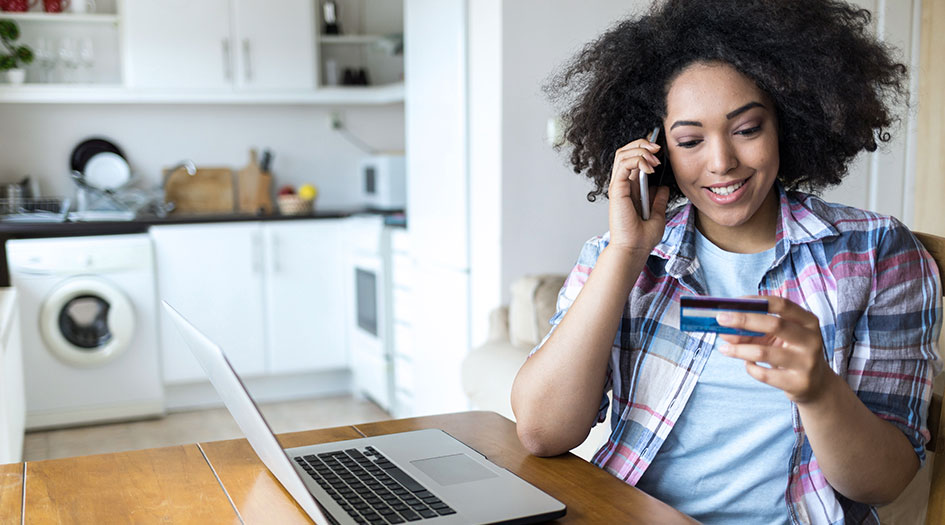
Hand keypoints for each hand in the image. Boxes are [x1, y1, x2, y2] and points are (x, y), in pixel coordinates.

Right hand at [607, 137, 669, 254]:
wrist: (635, 248)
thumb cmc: (642, 237)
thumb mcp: (658, 215)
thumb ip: (659, 200)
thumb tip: (663, 188)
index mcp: (630, 188)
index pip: (632, 158)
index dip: (644, 148)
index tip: (661, 149)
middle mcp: (622, 184)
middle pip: (625, 151)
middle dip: (642, 143)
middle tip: (658, 148)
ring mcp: (618, 185)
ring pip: (622, 153)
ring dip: (641, 150)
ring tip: (655, 158)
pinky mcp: (617, 189)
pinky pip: (624, 164)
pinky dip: (638, 160)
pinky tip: (650, 167)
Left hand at [716, 296, 833, 404]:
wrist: (817, 386)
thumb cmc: (791, 353)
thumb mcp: (778, 338)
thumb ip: (755, 331)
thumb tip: (725, 330)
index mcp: (808, 321)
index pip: (782, 304)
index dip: (756, 301)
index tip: (733, 302)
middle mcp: (811, 340)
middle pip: (774, 324)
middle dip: (743, 320)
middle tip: (720, 319)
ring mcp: (807, 363)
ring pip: (763, 352)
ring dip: (738, 349)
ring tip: (724, 348)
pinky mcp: (798, 383)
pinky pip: (763, 374)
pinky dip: (749, 367)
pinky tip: (747, 363)